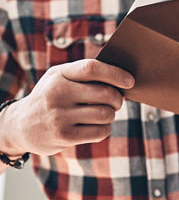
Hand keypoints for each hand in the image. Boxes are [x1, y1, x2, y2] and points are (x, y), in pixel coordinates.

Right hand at [4, 59, 133, 155]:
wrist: (20, 125)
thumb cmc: (51, 95)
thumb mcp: (60, 77)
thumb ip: (85, 73)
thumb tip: (121, 77)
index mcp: (60, 74)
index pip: (92, 68)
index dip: (115, 73)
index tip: (130, 81)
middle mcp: (58, 94)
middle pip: (105, 93)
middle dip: (118, 98)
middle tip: (118, 101)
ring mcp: (60, 116)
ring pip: (106, 114)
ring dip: (111, 114)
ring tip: (105, 112)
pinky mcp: (64, 137)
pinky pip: (100, 132)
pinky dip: (105, 128)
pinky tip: (98, 125)